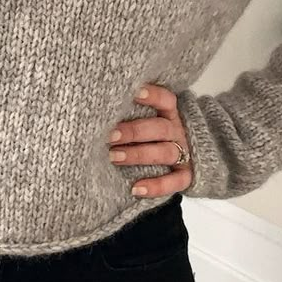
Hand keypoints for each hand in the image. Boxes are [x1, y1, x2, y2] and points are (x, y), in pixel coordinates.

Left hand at [108, 82, 192, 197]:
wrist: (180, 157)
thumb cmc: (148, 134)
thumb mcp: (144, 119)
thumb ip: (127, 114)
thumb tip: (96, 111)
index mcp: (168, 113)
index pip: (166, 100)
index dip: (153, 96)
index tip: (134, 92)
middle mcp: (176, 131)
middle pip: (160, 128)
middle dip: (134, 131)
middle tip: (110, 136)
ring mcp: (183, 153)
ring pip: (165, 152)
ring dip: (138, 155)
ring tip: (113, 157)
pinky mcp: (185, 175)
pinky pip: (174, 182)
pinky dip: (156, 186)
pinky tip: (136, 189)